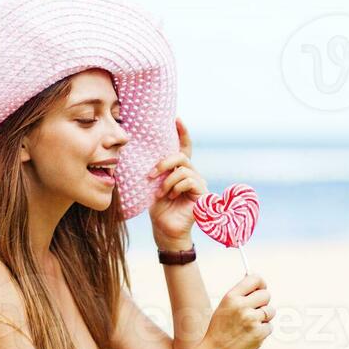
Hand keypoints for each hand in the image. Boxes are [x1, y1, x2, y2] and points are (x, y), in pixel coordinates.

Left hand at [148, 118, 207, 248]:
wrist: (165, 230)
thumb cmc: (159, 209)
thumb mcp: (154, 186)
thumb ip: (157, 171)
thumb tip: (145, 154)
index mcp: (180, 170)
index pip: (184, 147)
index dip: (182, 132)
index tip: (176, 118)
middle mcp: (191, 174)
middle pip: (181, 156)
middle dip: (164, 163)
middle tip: (151, 174)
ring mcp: (199, 183)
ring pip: (183, 169)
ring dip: (167, 181)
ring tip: (160, 193)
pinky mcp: (202, 193)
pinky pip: (188, 180)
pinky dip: (175, 187)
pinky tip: (170, 197)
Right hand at [200, 273, 273, 348]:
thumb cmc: (219, 332)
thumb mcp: (224, 308)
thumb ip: (240, 297)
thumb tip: (258, 286)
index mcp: (231, 297)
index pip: (255, 279)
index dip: (261, 284)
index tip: (261, 289)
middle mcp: (241, 306)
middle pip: (266, 294)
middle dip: (263, 303)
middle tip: (255, 311)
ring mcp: (251, 320)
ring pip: (270, 311)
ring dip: (264, 318)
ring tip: (249, 326)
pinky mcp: (259, 333)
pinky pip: (269, 327)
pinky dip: (263, 332)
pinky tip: (250, 336)